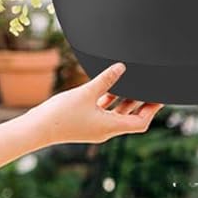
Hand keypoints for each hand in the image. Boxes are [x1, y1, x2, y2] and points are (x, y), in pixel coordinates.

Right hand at [23, 63, 162, 145]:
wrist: (37, 128)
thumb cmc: (61, 114)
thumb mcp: (87, 92)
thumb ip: (106, 79)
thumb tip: (122, 67)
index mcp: (110, 127)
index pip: (140, 123)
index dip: (152, 109)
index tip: (160, 96)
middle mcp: (105, 130)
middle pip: (130, 118)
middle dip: (141, 102)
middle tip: (150, 86)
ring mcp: (95, 128)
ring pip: (116, 113)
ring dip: (124, 99)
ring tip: (131, 82)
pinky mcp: (86, 123)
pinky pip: (104, 112)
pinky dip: (109, 100)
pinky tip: (107, 86)